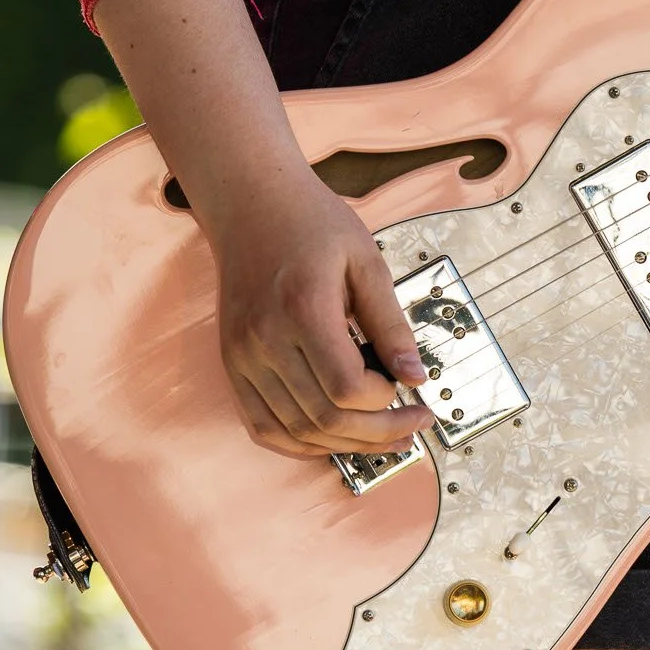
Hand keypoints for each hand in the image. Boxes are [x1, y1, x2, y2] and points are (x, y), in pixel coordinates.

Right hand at [209, 174, 434, 457]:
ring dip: (344, 446)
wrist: (250, 203)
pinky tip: (333, 439)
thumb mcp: (366, 262)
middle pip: (324, 419)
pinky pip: (263, 426)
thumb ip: (391, 324)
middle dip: (378, 434)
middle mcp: (265, 340)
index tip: (412, 393)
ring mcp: (242, 357)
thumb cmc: (309, 223)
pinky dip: (301, 443)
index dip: (386, 403)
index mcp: (303, 309)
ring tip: (382, 438)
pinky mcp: (232, 364)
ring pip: (295, 432)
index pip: (347, 389)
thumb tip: (416, 375)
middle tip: (412, 428)